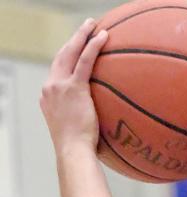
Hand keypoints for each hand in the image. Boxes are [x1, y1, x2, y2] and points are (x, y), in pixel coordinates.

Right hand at [40, 19, 108, 153]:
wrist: (73, 151)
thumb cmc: (81, 150)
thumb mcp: (80, 131)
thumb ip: (87, 120)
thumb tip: (108, 125)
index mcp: (49, 97)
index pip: (58, 71)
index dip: (68, 58)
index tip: (78, 50)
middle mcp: (50, 88)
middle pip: (61, 56)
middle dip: (73, 40)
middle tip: (85, 29)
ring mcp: (59, 86)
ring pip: (70, 53)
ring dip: (81, 36)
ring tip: (93, 25)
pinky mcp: (73, 87)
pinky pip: (85, 61)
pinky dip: (93, 46)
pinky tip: (104, 37)